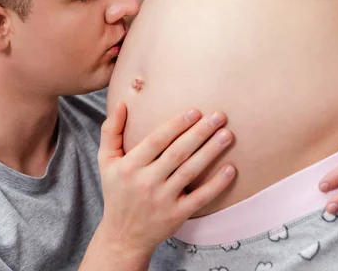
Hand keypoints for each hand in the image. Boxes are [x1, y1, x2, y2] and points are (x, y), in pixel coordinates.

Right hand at [97, 102, 235, 254]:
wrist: (123, 235)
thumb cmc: (116, 191)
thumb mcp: (106, 161)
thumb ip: (111, 131)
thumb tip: (121, 102)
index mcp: (130, 166)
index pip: (156, 141)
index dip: (175, 125)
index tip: (194, 111)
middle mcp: (146, 182)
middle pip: (177, 153)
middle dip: (199, 133)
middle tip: (219, 116)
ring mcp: (162, 200)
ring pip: (190, 172)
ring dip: (210, 152)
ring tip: (227, 135)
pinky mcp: (176, 215)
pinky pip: (200, 198)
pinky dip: (216, 184)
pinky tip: (230, 169)